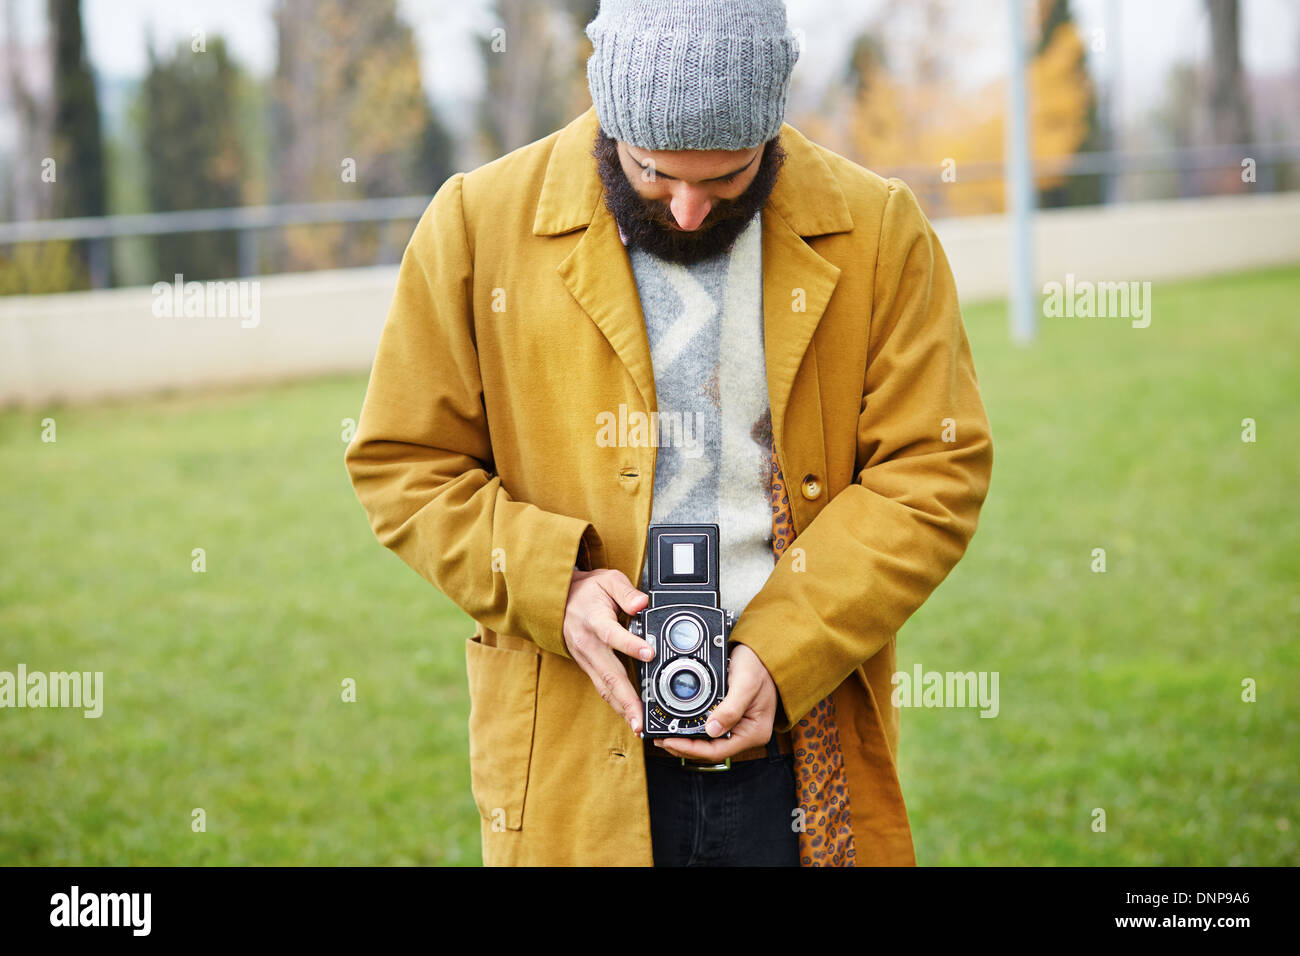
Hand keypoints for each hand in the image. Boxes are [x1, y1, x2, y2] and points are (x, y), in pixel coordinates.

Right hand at [562, 568, 652, 734]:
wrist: (555, 600)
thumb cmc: (586, 591)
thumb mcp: (606, 579)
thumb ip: (626, 591)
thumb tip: (642, 602)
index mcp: (594, 620)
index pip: (612, 634)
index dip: (630, 644)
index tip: (649, 653)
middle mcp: (588, 644)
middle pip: (609, 674)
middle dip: (627, 699)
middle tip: (641, 719)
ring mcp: (585, 659)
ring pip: (605, 687)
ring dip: (622, 708)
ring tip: (638, 726)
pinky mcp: (587, 667)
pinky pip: (602, 688)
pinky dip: (616, 704)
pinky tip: (629, 716)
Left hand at [654, 643, 776, 762]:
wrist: (763, 653)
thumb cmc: (759, 666)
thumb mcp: (745, 684)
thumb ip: (730, 708)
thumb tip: (712, 730)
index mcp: (754, 732)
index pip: (718, 751)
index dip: (691, 749)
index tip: (670, 741)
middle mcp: (746, 734)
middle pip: (710, 750)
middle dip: (684, 746)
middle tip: (661, 739)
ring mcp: (738, 727)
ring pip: (707, 742)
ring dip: (686, 739)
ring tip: (665, 734)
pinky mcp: (730, 719)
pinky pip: (708, 729)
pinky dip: (692, 729)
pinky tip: (679, 725)